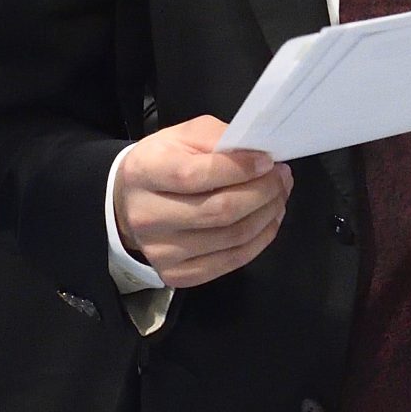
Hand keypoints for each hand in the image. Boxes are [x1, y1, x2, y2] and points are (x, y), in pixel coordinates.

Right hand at [112, 116, 292, 287]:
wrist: (128, 203)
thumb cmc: (163, 163)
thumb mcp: (183, 136)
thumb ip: (218, 138)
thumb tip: (257, 154)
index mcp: (145, 172)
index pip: (195, 176)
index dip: (239, 169)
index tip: (267, 161)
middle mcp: (148, 217)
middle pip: (219, 211)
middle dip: (263, 193)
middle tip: (282, 178)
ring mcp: (162, 252)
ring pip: (231, 238)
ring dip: (266, 216)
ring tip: (279, 196)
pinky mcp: (177, 275)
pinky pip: (230, 262)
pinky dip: (259, 241)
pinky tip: (268, 221)